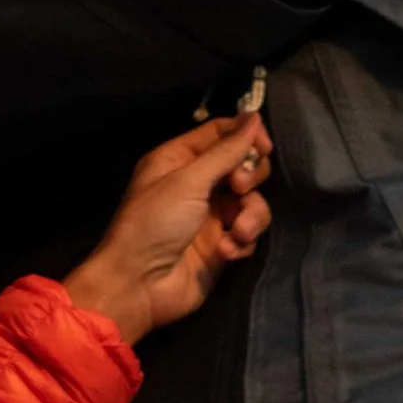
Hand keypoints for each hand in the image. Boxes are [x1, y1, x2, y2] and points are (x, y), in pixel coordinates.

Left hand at [62, 111, 272, 348]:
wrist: (138, 286)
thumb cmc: (154, 224)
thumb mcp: (188, 181)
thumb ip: (225, 151)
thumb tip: (255, 116)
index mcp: (180, 160)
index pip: (222, 134)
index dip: (246, 135)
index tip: (264, 146)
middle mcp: (197, 184)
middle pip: (243, 165)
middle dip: (250, 176)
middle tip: (238, 188)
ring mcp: (211, 216)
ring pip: (252, 202)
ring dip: (251, 215)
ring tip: (237, 231)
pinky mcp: (222, 245)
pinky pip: (248, 234)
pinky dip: (241, 242)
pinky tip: (225, 252)